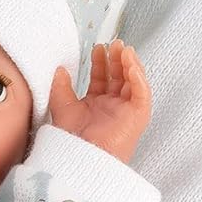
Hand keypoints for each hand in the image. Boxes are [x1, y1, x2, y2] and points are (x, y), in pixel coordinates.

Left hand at [48, 39, 151, 163]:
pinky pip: (142, 93)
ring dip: (130, 64)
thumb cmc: (70, 139)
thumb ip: (60, 87)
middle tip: (113, 43)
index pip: (101, 79)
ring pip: (133, 81)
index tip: (96, 48)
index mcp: (96, 106)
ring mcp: (126, 111)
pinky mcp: (138, 116)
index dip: (100, 63)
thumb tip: (59, 69)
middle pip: (119, 77)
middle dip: (117, 59)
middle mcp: (113, 107)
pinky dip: (139, 78)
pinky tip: (131, 65)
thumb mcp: (62, 107)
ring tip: (123, 49)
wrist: (80, 158)